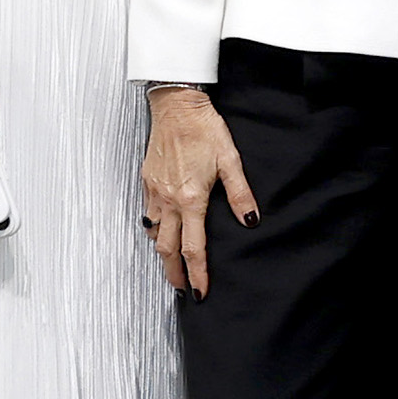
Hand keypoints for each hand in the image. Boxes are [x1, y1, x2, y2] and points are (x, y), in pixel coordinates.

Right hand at [141, 85, 258, 294]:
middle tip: (181, 290)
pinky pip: (147, 215)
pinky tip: (160, 231)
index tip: (200, 293)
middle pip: (167, 250)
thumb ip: (240, 194)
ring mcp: (154, 192)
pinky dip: (153, 230)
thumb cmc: (203, 128)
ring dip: (163, 253)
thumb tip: (251, 221)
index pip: (193, 249)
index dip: (198, 275)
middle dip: (174, 274)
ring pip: (154, 234)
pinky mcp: (146, 181)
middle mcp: (168, 201)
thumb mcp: (229, 160)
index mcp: (190, 200)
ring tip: (171, 266)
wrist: (175, 104)